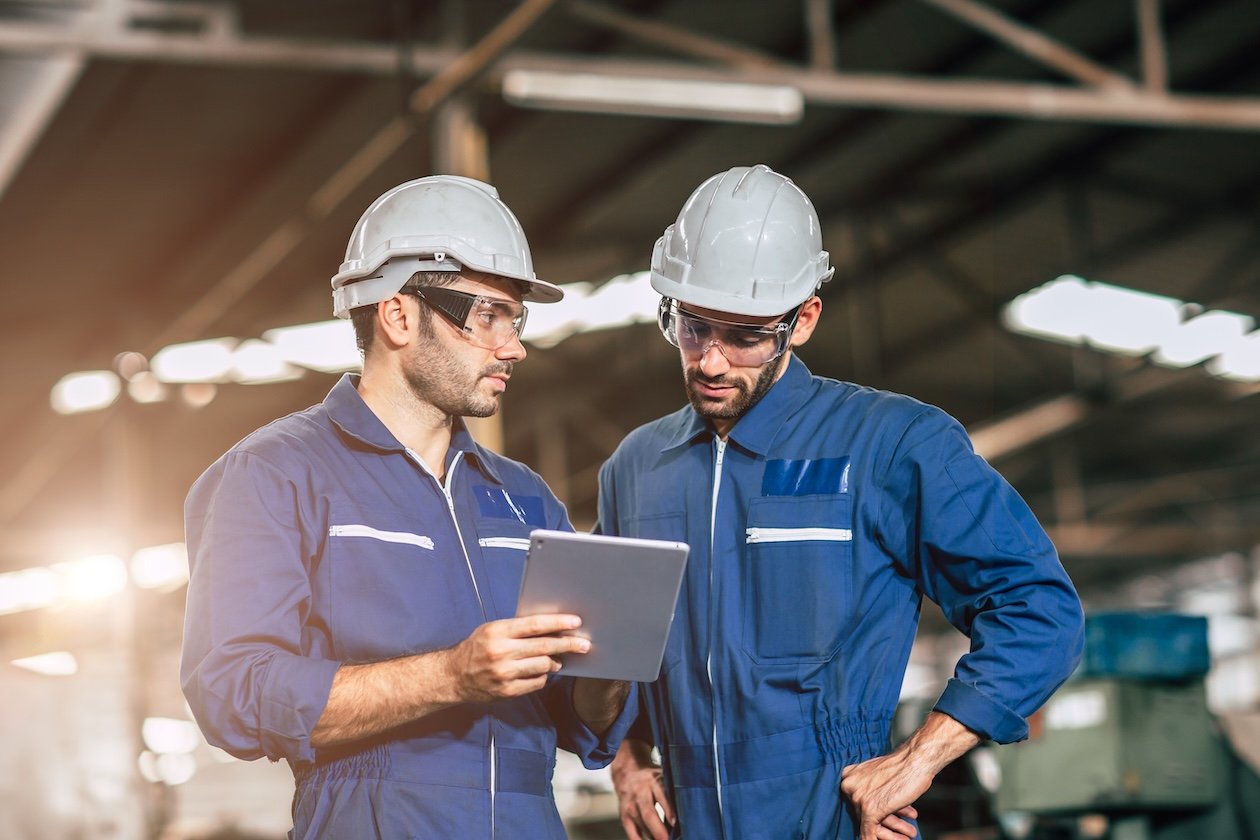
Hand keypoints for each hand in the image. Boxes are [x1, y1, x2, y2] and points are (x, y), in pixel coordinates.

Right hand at [447, 614, 589, 702]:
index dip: (558, 623)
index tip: (575, 622)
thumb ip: (517, 629)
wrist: (454, 677)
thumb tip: (550, 627)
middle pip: (543, 647)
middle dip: (568, 644)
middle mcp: (501, 652)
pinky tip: (542, 672)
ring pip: (543, 666)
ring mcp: (504, 673)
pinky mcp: (507, 691)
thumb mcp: (492, 630)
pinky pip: (536, 682)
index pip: (534, 625)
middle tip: (584, 644)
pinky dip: (543, 676)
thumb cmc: (476, 648)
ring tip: (559, 659)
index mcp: (498, 632)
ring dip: (555, 662)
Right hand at [611, 740, 673, 839]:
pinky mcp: (624, 816)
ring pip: (642, 825)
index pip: (661, 796)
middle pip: (648, 814)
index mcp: (653, 781)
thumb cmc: (651, 780)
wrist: (627, 775)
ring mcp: (630, 805)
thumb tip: (687, 814)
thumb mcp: (663, 779)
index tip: (676, 823)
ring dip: (653, 837)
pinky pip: (632, 833)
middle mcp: (640, 793)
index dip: (669, 810)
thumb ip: (672, 793)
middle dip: (659, 830)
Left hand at [840, 752, 923, 839]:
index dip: (875, 815)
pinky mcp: (869, 809)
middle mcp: (849, 786)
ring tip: (909, 834)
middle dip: (887, 825)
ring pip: (870, 826)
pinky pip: (870, 833)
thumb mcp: (878, 776)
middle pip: (863, 815)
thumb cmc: (902, 767)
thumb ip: (869, 789)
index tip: (885, 823)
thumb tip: (870, 811)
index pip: (857, 804)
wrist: (916, 760)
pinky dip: (883, 839)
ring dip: (891, 835)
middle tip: (904, 832)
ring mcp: (858, 798)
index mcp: (848, 776)